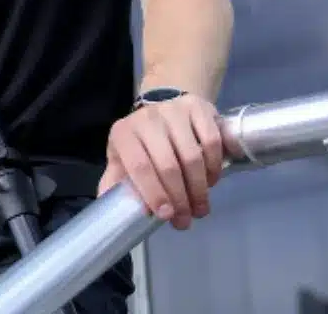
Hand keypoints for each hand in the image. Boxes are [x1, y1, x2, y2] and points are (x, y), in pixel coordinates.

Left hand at [98, 95, 224, 229]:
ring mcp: (174, 110)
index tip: (166, 216)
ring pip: (192, 157)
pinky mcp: (198, 108)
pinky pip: (212, 142)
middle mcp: (147, 119)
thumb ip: (116, 184)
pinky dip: (214, 166)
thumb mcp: (122, 158)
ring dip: (199, 188)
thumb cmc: (141, 141)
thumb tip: (113, 215)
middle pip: (168, 165)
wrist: (162, 108)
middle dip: (180, 199)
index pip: (139, 166)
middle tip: (186, 220)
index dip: (154, 193)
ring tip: (199, 207)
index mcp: (124, 133)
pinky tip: (211, 181)